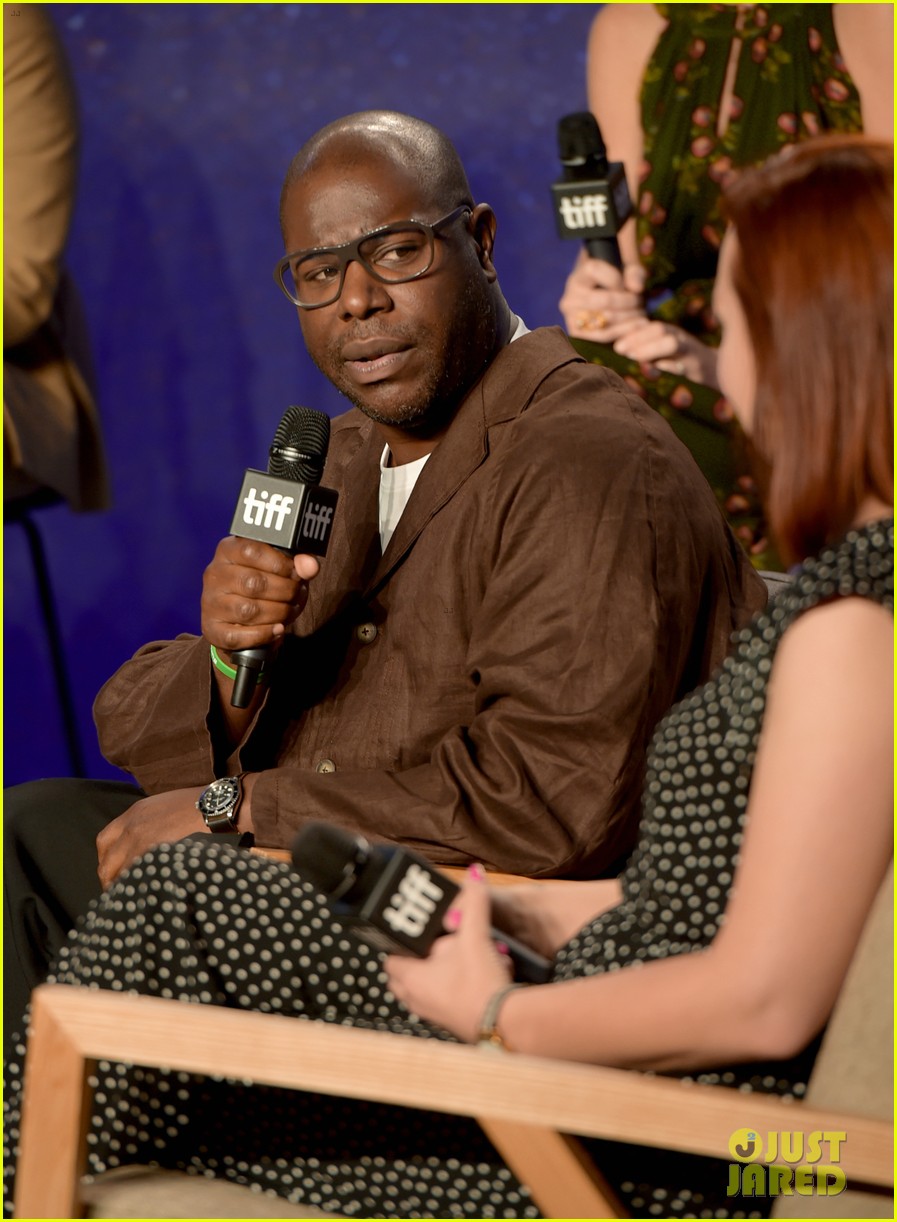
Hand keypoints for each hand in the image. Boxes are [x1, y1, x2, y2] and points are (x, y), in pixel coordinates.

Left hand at [96, 787, 205, 889]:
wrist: (215, 805)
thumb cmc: (196, 804)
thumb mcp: (163, 805)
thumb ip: (147, 822)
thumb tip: (144, 844)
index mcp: (133, 814)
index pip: (104, 841)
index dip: (106, 859)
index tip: (113, 870)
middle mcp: (132, 828)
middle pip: (106, 862)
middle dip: (109, 879)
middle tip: (120, 891)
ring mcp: (142, 843)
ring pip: (119, 874)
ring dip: (123, 887)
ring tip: (133, 898)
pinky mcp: (156, 856)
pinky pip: (138, 878)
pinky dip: (138, 888)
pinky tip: (145, 895)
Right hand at [201, 536, 319, 653]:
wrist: (238, 618)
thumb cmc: (262, 586)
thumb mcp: (280, 569)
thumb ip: (298, 564)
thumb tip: (311, 565)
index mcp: (228, 550)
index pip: (252, 551)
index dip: (280, 564)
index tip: (296, 573)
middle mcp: (214, 574)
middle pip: (253, 583)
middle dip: (285, 591)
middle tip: (296, 595)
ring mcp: (210, 603)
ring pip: (248, 610)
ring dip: (278, 613)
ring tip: (289, 611)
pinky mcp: (212, 629)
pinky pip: (238, 636)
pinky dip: (264, 634)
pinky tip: (277, 630)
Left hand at [386, 865, 512, 1042]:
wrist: (505, 1024)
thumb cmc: (479, 985)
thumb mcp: (475, 937)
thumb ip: (473, 903)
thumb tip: (473, 874)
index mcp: (411, 978)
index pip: (390, 957)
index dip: (401, 941)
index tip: (415, 928)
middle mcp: (417, 998)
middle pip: (406, 972)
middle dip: (422, 955)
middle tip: (440, 940)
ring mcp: (434, 1012)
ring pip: (428, 985)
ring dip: (443, 969)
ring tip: (465, 954)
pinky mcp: (452, 1020)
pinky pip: (447, 998)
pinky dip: (460, 983)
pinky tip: (483, 972)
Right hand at [559, 249, 647, 341]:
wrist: (598, 300)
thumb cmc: (616, 281)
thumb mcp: (626, 270)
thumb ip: (634, 273)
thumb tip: (637, 288)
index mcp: (578, 276)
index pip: (596, 271)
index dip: (618, 279)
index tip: (629, 284)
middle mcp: (570, 297)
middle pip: (606, 300)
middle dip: (630, 302)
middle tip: (641, 302)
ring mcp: (572, 318)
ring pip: (606, 319)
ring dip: (630, 317)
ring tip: (642, 313)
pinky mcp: (578, 335)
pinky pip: (604, 335)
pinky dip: (624, 331)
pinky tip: (638, 326)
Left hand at [613, 319, 720, 388]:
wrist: (715, 371)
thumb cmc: (682, 363)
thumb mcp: (662, 354)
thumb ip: (645, 351)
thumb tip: (621, 349)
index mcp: (668, 332)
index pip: (647, 325)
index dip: (629, 331)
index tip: (614, 342)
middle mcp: (679, 336)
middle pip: (659, 328)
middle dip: (637, 338)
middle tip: (619, 349)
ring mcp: (690, 348)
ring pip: (671, 342)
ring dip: (651, 348)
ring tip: (635, 357)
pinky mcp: (698, 363)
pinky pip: (684, 361)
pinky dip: (669, 365)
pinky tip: (658, 368)